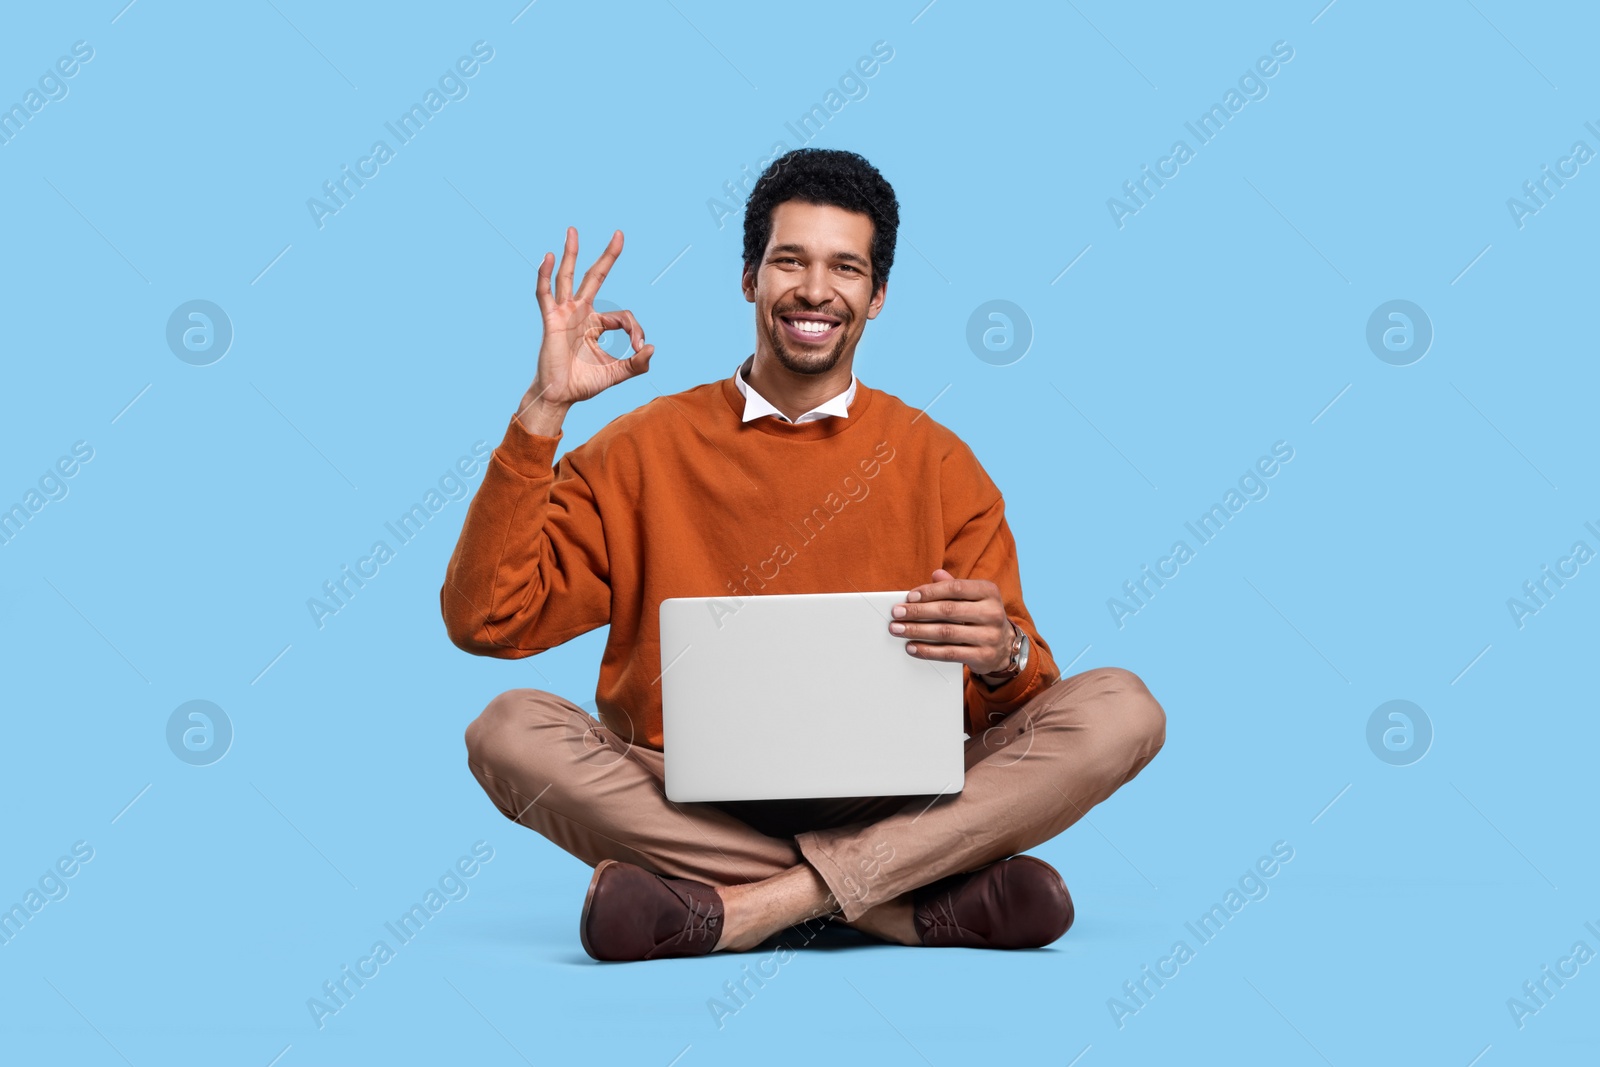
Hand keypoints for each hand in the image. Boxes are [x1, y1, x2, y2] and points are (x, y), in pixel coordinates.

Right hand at [520, 228, 655, 429]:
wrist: (561, 396)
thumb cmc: (584, 383)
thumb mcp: (617, 373)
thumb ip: (637, 364)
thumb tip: (652, 348)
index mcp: (597, 323)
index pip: (623, 315)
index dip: (636, 329)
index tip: (638, 348)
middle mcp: (581, 313)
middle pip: (596, 277)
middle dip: (608, 256)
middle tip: (620, 234)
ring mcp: (565, 313)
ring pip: (568, 277)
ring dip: (571, 253)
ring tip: (573, 230)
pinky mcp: (551, 320)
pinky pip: (545, 293)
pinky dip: (544, 275)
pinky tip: (546, 257)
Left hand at [889, 568, 1013, 675]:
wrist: (1005, 646)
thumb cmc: (980, 616)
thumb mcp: (973, 597)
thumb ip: (954, 586)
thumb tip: (935, 574)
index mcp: (989, 592)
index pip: (955, 588)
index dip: (930, 591)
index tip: (909, 597)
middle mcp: (992, 613)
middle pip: (948, 610)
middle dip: (918, 612)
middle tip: (896, 613)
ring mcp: (989, 636)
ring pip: (946, 633)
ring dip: (918, 631)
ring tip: (899, 629)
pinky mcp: (983, 656)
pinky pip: (950, 653)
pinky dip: (928, 651)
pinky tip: (912, 647)